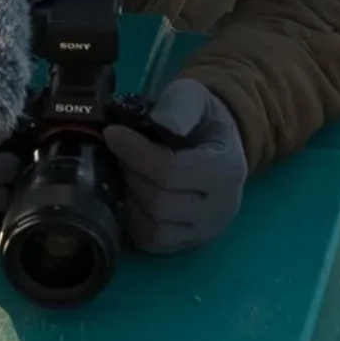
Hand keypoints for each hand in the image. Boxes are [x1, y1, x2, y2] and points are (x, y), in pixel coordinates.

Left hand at [103, 78, 247, 255]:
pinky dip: (133, 221)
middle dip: (131, 175)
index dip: (134, 153)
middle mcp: (222, 208)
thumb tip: (164, 121)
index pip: (171, 172)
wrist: (218, 143)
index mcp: (227, 170)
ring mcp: (207, 230)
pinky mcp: (191, 243)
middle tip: (120, 153)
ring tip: (127, 174)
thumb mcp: (195, 96)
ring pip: (154, 230)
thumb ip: (181, 104)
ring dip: (130, 201)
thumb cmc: (202, 118)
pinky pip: (153, 243)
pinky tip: (131, 195)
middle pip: (160, 204)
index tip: (112, 133)